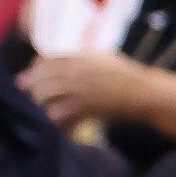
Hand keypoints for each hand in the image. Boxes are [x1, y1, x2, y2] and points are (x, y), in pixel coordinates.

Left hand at [18, 52, 150, 127]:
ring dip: (43, 104)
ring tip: (47, 108)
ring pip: (45, 99)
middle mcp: (73, 74)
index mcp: (77, 58)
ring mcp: (78, 92)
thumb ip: (81, 52)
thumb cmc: (126, 72)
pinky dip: (58, 122)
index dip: (34, 69)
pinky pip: (60, 116)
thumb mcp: (102, 55)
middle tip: (32, 94)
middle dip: (33, 88)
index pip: (43, 61)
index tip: (31, 75)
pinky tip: (62, 124)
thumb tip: (62, 52)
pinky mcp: (84, 110)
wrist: (144, 93)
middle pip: (39, 81)